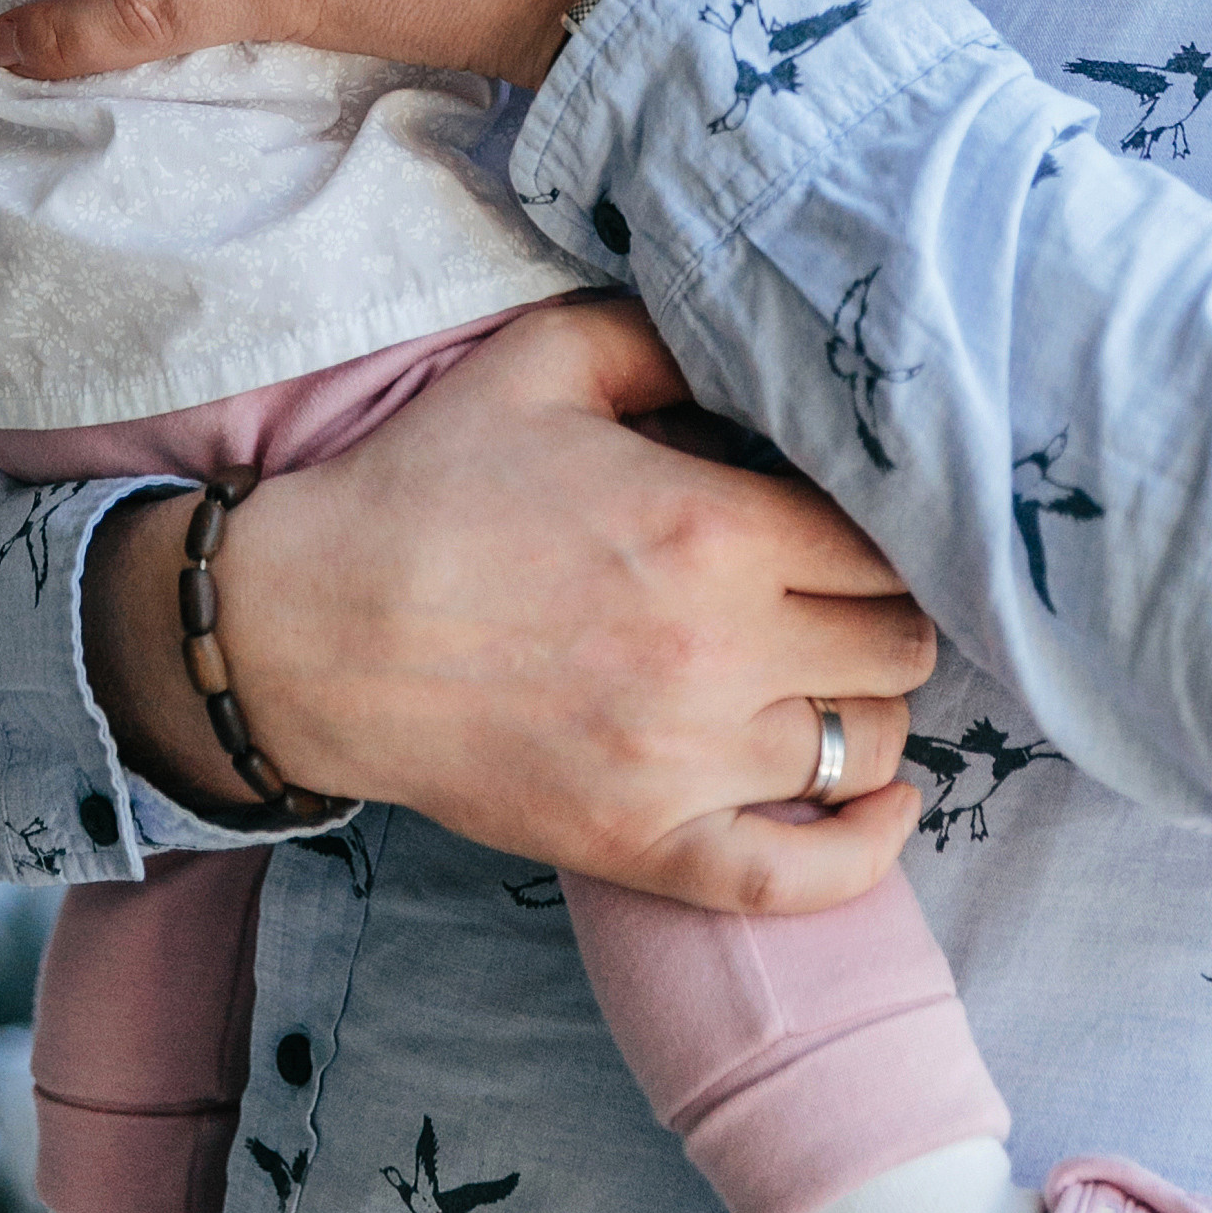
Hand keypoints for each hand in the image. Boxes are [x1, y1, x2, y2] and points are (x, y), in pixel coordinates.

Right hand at [84, 299, 932, 912]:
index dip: (883, 519)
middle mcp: (720, 654)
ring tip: (829, 669)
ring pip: (868, 747)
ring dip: (866, 703)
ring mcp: (687, 764)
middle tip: (842, 585)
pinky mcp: (647, 845)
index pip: (881, 537)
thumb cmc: (426, 483)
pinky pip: (802, 879)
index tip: (851, 510)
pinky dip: (864, 848)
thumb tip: (747, 333)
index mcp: (711, 528)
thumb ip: (662, 335)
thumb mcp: (542, 361)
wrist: (313, 628)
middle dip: (885, 604)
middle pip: (898, 644)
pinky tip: (879, 800)